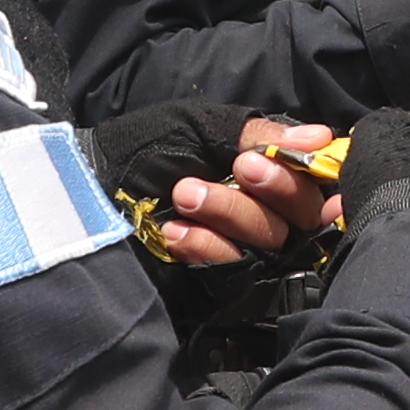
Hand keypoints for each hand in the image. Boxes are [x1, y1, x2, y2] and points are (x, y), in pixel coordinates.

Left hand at [160, 117, 332, 267]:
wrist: (89, 194)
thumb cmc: (143, 150)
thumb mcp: (200, 126)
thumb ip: (260, 133)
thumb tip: (320, 139)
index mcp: (265, 169)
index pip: (312, 179)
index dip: (299, 176)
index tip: (262, 161)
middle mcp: (263, 209)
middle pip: (302, 215)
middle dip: (271, 191)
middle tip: (237, 170)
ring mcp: (243, 248)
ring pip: (271, 244)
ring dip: (231, 215)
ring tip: (184, 195)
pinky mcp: (221, 283)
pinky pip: (238, 274)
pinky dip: (210, 250)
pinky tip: (178, 233)